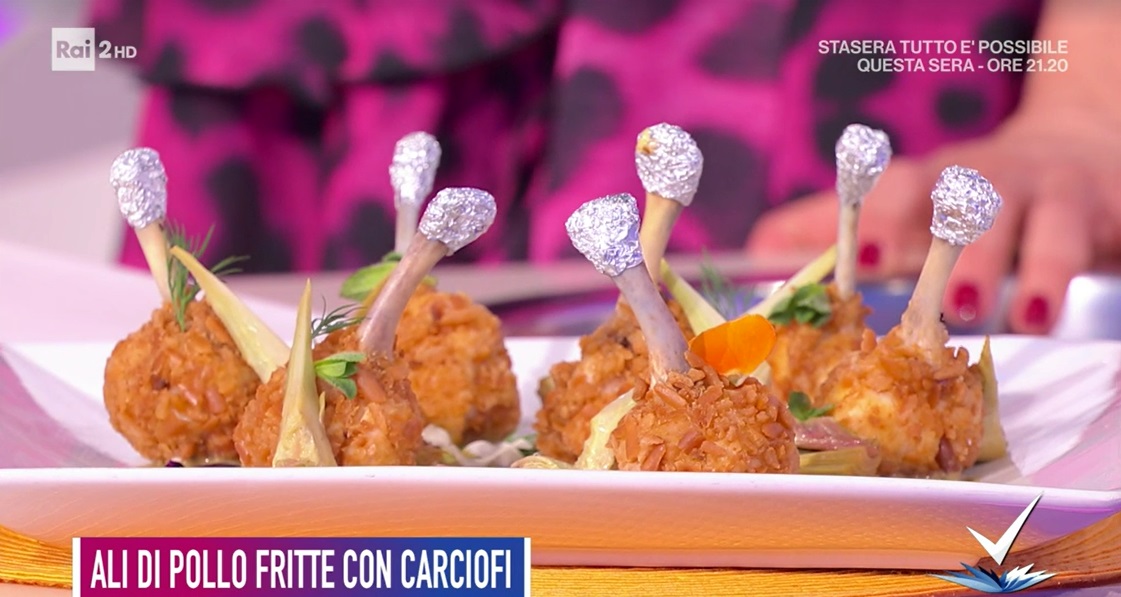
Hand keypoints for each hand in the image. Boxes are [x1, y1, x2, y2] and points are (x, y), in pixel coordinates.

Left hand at [744, 108, 1120, 333]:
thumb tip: (759, 246)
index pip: (897, 193)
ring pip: (1025, 225)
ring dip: (1003, 267)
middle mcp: (980, 180)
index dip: (879, 222)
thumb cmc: (966, 198)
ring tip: (985, 310)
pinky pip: (1075, 244)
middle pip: (962, 203)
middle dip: (946, 245)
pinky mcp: (1089, 214)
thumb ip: (831, 224)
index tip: (861, 258)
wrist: (1081, 154)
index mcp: (926, 182)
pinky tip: (1041, 313)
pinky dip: (1057, 279)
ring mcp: (1039, 193)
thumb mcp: (904, 205)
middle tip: (935, 293)